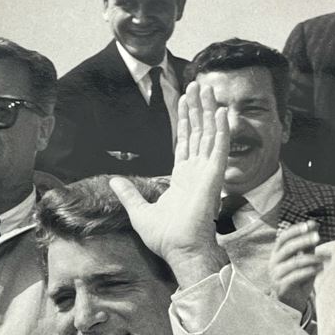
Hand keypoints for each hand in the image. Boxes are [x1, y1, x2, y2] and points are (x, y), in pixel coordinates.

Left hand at [110, 82, 228, 287]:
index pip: (186, 142)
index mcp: (183, 179)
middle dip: (197, 109)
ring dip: (208, 111)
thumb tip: (114, 181)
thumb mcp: (139, 211)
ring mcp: (207, 173)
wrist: (179, 249)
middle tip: (197, 85)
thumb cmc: (164, 237)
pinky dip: (220, 129)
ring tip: (206, 88)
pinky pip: (218, 148)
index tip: (185, 101)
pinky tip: (220, 111)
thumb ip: (129, 194)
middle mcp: (197, 172)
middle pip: (198, 133)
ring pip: (209, 134)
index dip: (186, 121)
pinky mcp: (214, 176)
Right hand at [268, 220, 327, 312]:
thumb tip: (314, 224)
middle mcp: (273, 263)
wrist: (291, 301)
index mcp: (277, 254)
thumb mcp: (303, 259)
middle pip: (288, 248)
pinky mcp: (281, 286)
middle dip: (303, 241)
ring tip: (326, 257)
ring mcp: (276, 275)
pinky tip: (321, 268)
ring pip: (295, 262)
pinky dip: (310, 271)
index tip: (309, 225)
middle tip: (318, 237)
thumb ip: (307, 245)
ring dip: (313, 258)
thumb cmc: (298, 278)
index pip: (283, 238)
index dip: (295, 230)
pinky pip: (297, 276)